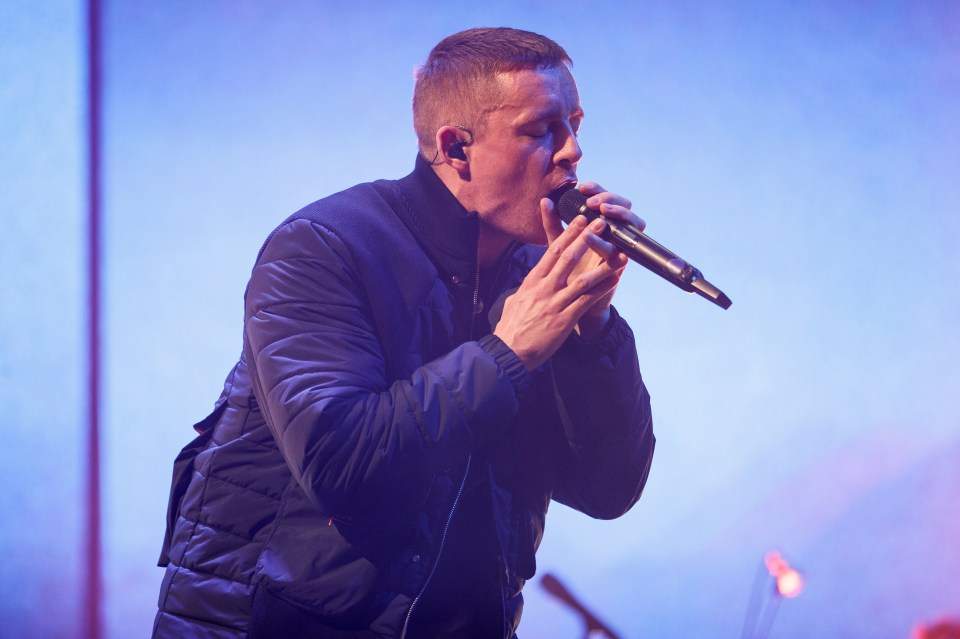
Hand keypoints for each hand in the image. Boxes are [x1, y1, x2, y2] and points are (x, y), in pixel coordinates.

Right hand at [493, 186, 634, 370]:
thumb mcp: (515, 301)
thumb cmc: (511, 327)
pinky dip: (601, 290)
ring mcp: (555, 303)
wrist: (508, 352)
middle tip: (601, 223)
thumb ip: (527, 288)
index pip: (552, 252)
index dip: (568, 234)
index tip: (579, 220)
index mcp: (533, 281)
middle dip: (586, 238)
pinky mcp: (564, 320)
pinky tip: (614, 281)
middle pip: (568, 258)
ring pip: (583, 279)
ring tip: (620, 253)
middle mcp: (545, 288)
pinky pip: (587, 301)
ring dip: (603, 265)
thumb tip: (531, 281)